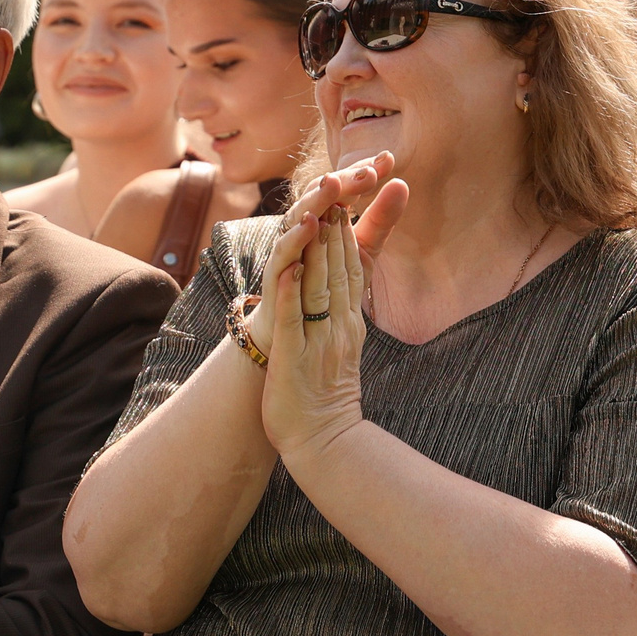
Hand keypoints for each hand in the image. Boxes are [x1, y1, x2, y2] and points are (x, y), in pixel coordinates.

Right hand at [242, 152, 406, 353]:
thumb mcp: (359, 252)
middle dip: (342, 182)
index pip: (342, 188)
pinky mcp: (274, 277)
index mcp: (321, 219)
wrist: (289, 332)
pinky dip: (293, 241)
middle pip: (319, 197)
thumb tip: (402, 184)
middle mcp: (300, 229)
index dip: (361, 172)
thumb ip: (378, 222)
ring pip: (297, 219)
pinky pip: (281, 256)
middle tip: (366, 170)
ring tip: (332, 185)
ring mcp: (286, 251)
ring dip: (313, 202)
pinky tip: (309, 226)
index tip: (387, 159)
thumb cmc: (323, 286)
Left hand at [261, 204, 370, 457]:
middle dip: (336, 231)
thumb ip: (342, 319)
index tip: (344, 205)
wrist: (325, 443)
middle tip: (335, 192)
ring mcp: (317, 343)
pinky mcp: (294, 360)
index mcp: (348, 325)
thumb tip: (344, 294)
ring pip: (318, 289)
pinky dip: (288, 295)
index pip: (351, 272)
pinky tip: (285, 271)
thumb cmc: (326, 399)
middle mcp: (338, 329)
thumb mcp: (341, 350)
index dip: (348, 237)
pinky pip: (292, 323)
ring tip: (314, 216)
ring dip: (316, 252)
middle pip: (338, 272)